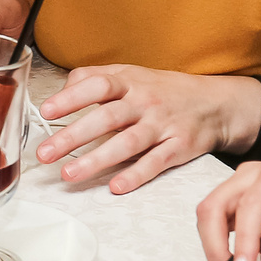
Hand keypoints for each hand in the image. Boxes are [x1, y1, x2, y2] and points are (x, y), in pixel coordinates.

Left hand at [35, 66, 260, 194]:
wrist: (215, 103)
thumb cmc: (164, 90)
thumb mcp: (131, 74)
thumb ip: (96, 77)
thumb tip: (62, 89)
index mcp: (130, 82)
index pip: (97, 85)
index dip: (71, 97)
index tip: (46, 111)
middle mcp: (145, 102)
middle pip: (107, 118)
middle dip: (73, 136)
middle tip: (45, 153)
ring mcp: (162, 125)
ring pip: (127, 143)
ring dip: (97, 160)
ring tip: (70, 174)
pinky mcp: (179, 147)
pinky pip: (156, 162)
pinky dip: (136, 175)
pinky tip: (116, 186)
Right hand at [196, 158, 260, 260]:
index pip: (251, 204)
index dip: (243, 239)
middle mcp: (253, 173)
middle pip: (215, 207)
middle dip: (216, 249)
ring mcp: (240, 183)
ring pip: (209, 215)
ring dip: (215, 251)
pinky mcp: (235, 197)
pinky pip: (216, 221)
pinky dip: (219, 247)